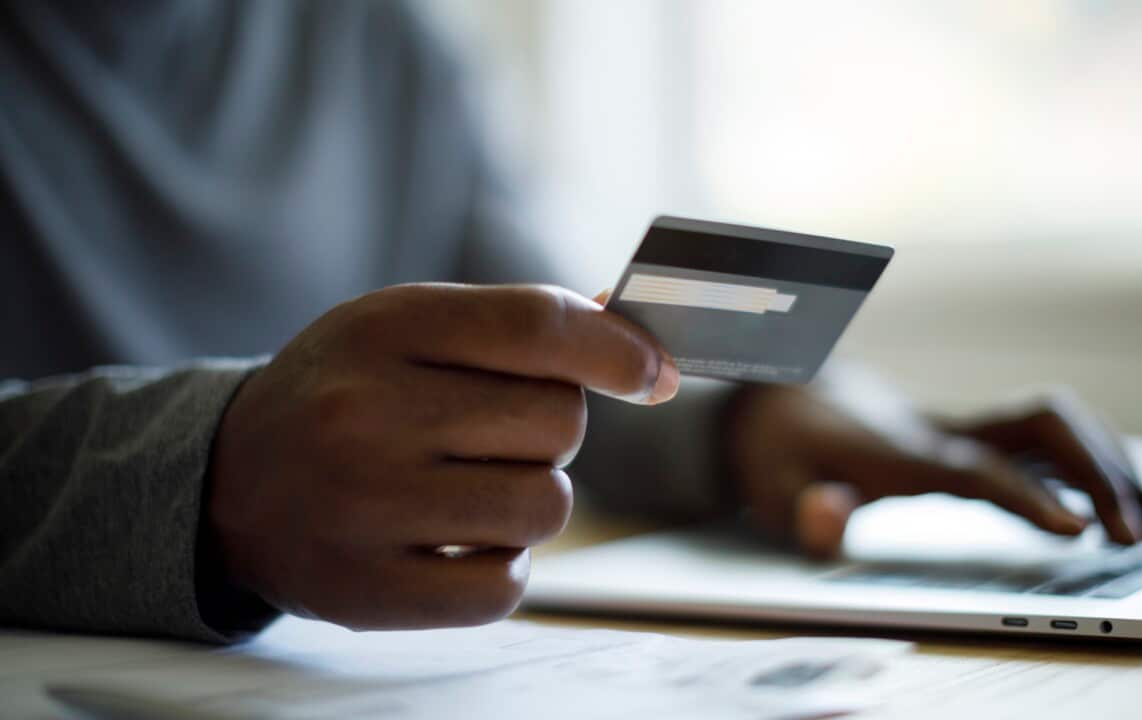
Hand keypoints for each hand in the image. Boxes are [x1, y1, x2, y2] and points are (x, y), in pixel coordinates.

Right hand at [207, 284, 678, 629]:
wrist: (231, 481)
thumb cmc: (347, 393)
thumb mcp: (409, 329)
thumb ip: (518, 327)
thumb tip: (640, 349)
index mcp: (385, 328)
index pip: (538, 327)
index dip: (617, 349)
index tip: (650, 372)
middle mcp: (368, 413)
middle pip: (559, 422)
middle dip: (550, 429)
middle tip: (492, 434)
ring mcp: (364, 506)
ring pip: (545, 507)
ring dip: (531, 499)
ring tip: (472, 488)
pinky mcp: (367, 592)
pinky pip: (505, 587)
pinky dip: (501, 567)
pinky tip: (457, 541)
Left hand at [726, 371, 1141, 557]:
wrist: (781, 392)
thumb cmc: (779, 449)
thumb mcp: (770, 488)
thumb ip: (803, 510)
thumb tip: (832, 516)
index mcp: (896, 450)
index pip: (973, 467)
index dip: (1026, 495)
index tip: (1079, 529)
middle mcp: (941, 429)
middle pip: (1039, 425)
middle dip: (1097, 472)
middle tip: (1138, 538)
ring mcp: (962, 424)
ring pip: (1056, 424)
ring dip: (1113, 467)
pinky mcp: (973, 432)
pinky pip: (1049, 441)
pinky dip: (1096, 468)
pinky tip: (1126, 508)